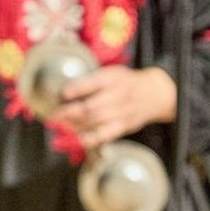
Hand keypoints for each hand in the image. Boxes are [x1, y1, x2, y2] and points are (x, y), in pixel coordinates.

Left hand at [53, 66, 175, 147]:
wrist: (154, 94)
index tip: (63, 94)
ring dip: (75, 125)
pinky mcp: (124, 126)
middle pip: (91, 107)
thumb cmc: (126, 83)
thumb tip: (64, 92)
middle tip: (55, 115)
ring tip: (62, 125)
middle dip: (69, 112)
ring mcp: (122, 112)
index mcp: (113, 78)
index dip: (76, 90)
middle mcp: (118, 95)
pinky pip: (105, 135)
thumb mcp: (112, 73)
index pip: (93, 83)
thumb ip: (92, 80)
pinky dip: (90, 138)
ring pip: (95, 121)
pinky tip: (78, 138)